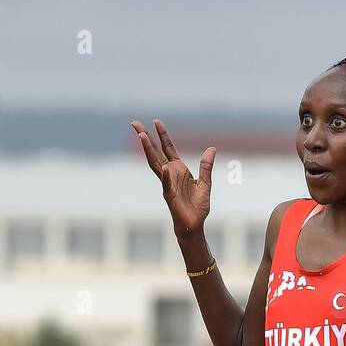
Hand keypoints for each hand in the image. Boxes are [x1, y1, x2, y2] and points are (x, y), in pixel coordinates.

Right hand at [131, 118, 215, 237]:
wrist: (194, 225)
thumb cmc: (198, 207)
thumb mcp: (205, 183)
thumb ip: (206, 166)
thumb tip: (212, 149)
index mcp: (178, 169)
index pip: (168, 148)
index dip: (162, 135)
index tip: (156, 121)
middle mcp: (170, 174)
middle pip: (155, 152)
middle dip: (145, 138)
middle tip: (134, 123)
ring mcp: (167, 184)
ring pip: (155, 164)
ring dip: (148, 150)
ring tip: (141, 136)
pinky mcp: (169, 196)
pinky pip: (167, 184)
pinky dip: (166, 176)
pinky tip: (164, 167)